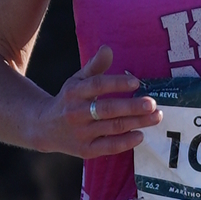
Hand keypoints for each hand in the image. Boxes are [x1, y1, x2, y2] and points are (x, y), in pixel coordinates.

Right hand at [45, 45, 161, 160]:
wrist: (44, 127)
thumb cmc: (68, 100)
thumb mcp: (76, 80)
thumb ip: (94, 66)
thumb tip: (108, 49)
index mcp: (74, 92)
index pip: (97, 86)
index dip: (117, 83)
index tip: (137, 82)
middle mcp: (76, 113)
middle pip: (108, 109)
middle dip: (132, 107)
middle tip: (153, 104)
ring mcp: (80, 133)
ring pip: (112, 128)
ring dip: (137, 123)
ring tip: (156, 117)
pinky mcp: (85, 150)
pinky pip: (108, 147)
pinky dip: (125, 142)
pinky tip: (141, 135)